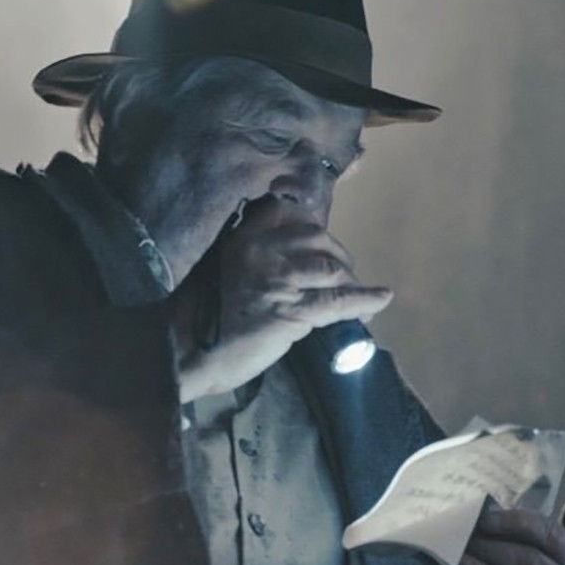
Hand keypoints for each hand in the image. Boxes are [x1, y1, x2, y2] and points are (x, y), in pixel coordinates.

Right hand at [171, 197, 392, 401]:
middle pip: (318, 238)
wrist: (183, 353)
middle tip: (343, 276)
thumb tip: (294, 265)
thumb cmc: (200, 321)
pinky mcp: (290, 309)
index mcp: (242, 237)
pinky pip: (338, 300)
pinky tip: (381, 299)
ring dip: (349, 282)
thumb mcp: (223, 273)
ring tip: (356, 295)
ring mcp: (277, 278)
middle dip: (337, 257)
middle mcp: (261, 249)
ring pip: (331, 267)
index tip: (323, 241)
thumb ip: (255, 261)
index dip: (313, 226)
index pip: (288, 212)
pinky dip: (365, 299)